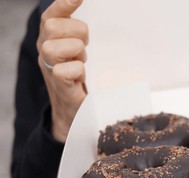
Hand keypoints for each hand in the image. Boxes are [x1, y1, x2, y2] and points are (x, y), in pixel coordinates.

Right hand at [37, 0, 87, 142]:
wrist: (75, 111)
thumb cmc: (81, 77)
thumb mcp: (80, 53)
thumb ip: (81, 36)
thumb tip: (98, 18)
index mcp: (51, 38)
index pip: (52, 15)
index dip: (63, 4)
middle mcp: (45, 50)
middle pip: (53, 27)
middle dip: (76, 33)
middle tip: (85, 48)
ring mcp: (49, 68)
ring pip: (53, 47)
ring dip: (75, 52)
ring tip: (83, 62)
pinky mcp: (59, 85)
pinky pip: (63, 71)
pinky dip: (77, 71)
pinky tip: (82, 76)